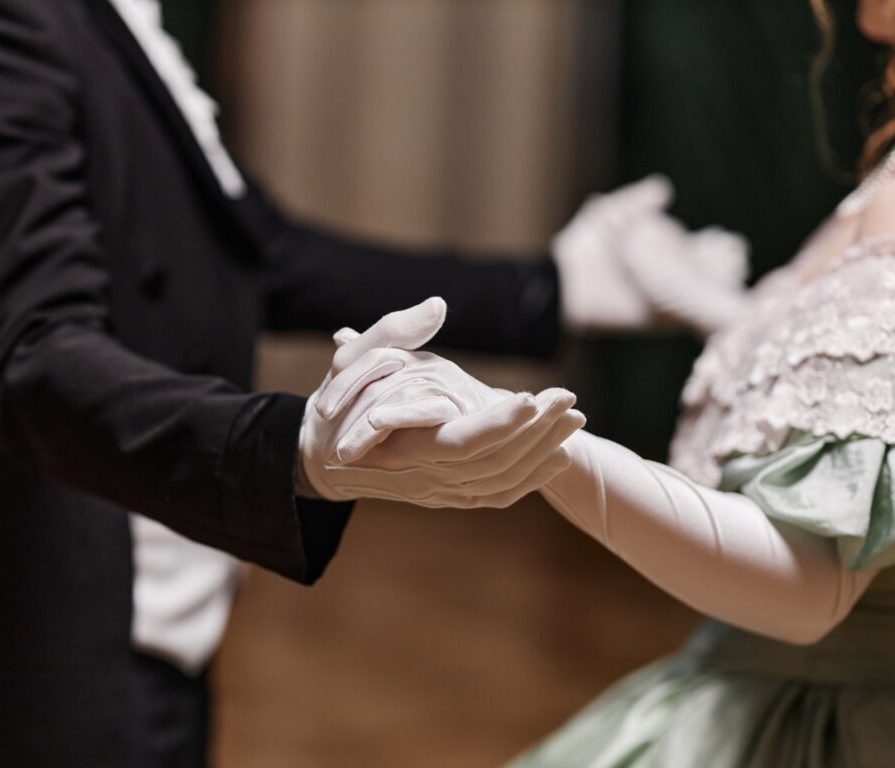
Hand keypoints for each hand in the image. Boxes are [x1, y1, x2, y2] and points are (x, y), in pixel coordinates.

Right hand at [299, 298, 585, 507]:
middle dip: (536, 431)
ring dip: (542, 451)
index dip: (499, 424)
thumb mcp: (351, 362)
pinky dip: (532, 478)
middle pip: (494, 464)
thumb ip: (393, 331)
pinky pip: (498, 495)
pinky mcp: (451, 497)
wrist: (321, 459)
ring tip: (574, 418)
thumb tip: (438, 306)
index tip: (531, 397)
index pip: (461, 444)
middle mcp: (427, 480)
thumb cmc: (335, 405)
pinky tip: (559, 456)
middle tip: (569, 397)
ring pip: (502, 481)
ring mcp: (441, 494)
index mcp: (402, 449)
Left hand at [553, 175, 750, 336]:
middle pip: (705, 270)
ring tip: (734, 273)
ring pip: (699, 291)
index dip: (715, 245)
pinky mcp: (655, 316)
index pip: (699, 248)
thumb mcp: (611, 213)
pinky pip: (683, 310)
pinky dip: (698, 302)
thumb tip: (664, 189)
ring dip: (717, 283)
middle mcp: (666, 277)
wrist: (564, 281)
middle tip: (736, 256)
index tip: (727, 241)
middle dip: (722, 264)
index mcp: (661, 252)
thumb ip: (637, 201)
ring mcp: (662, 298)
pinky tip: (714, 293)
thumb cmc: (584, 247)